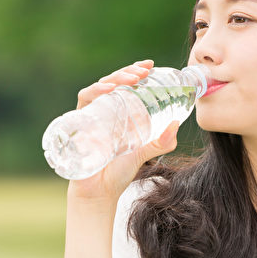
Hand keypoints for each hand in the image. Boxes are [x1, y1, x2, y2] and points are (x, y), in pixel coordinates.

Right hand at [68, 59, 178, 201]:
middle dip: (128, 72)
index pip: (126, 84)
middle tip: (145, 71)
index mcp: (120, 112)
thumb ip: (162, 141)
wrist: (98, 192)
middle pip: (114, 81)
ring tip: (133, 78)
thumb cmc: (118, 173)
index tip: (150, 65)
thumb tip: (176, 124)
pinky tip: (110, 89)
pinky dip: (96, 91)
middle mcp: (105, 110)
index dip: (135, 71)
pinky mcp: (79, 121)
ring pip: (101, 86)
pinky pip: (85, 99)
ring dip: (116, 77)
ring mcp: (92, 114)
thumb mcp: (144, 153)